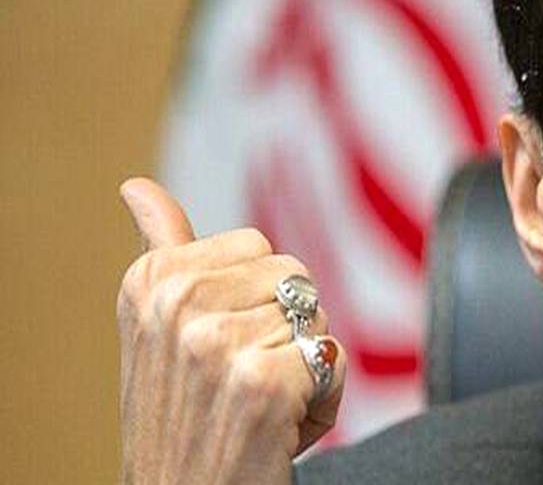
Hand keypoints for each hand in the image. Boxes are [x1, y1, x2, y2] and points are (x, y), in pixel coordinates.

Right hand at [116, 178, 345, 482]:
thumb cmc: (181, 416)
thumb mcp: (158, 328)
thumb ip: (163, 251)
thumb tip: (136, 185)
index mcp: (151, 279)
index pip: (259, 246)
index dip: (254, 301)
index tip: (213, 347)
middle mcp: (176, 303)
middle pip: (295, 276)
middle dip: (286, 330)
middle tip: (240, 382)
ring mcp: (216, 341)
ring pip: (318, 319)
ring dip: (305, 366)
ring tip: (257, 405)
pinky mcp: (262, 381)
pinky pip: (333, 359)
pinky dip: (321, 400)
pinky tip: (278, 429)